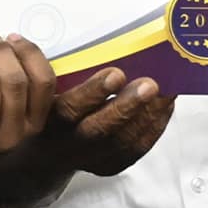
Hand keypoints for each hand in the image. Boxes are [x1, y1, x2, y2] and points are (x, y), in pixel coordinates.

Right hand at [38, 64, 176, 179]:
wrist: (44, 153)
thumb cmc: (46, 107)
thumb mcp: (42, 87)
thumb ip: (56, 69)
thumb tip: (87, 41)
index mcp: (47, 120)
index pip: (68, 110)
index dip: (93, 92)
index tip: (116, 74)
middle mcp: (65, 144)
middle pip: (99, 131)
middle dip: (127, 107)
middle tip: (150, 85)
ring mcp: (88, 159)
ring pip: (121, 143)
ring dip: (147, 116)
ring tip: (165, 92)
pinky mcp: (107, 166)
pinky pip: (134, 151)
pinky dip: (154, 128)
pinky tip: (164, 108)